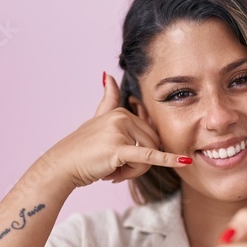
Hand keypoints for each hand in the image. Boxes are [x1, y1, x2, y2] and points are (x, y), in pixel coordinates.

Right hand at [50, 72, 191, 188]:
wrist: (62, 165)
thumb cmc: (81, 148)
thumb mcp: (96, 119)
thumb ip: (107, 100)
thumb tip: (108, 74)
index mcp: (121, 112)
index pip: (149, 135)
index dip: (141, 153)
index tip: (121, 161)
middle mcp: (122, 117)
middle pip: (152, 145)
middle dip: (139, 165)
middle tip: (115, 170)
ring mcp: (120, 131)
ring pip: (148, 157)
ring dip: (133, 172)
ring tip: (112, 171)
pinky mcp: (119, 149)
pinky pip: (149, 157)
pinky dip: (168, 161)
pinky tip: (184, 162)